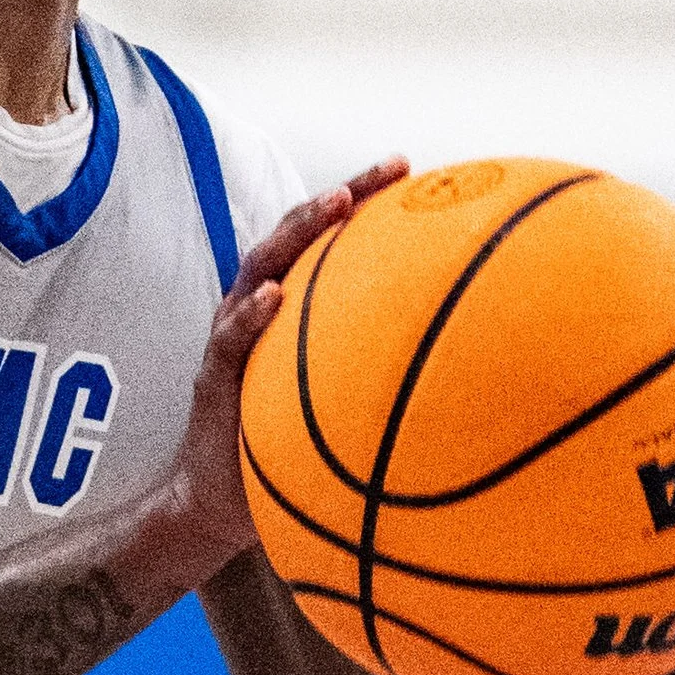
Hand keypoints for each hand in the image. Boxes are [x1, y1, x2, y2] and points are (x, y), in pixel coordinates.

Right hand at [124, 159, 409, 606]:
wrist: (220, 505)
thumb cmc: (286, 455)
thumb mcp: (341, 411)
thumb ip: (379, 383)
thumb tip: (461, 376)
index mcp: (291, 309)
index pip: (328, 242)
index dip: (367, 201)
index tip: (413, 171)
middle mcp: (261, 309)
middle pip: (298, 234)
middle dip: (343, 194)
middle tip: (391, 168)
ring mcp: (233, 337)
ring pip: (261, 267)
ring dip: (297, 232)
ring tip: (335, 205)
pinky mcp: (213, 376)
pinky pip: (230, 339)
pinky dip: (249, 316)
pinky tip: (272, 299)